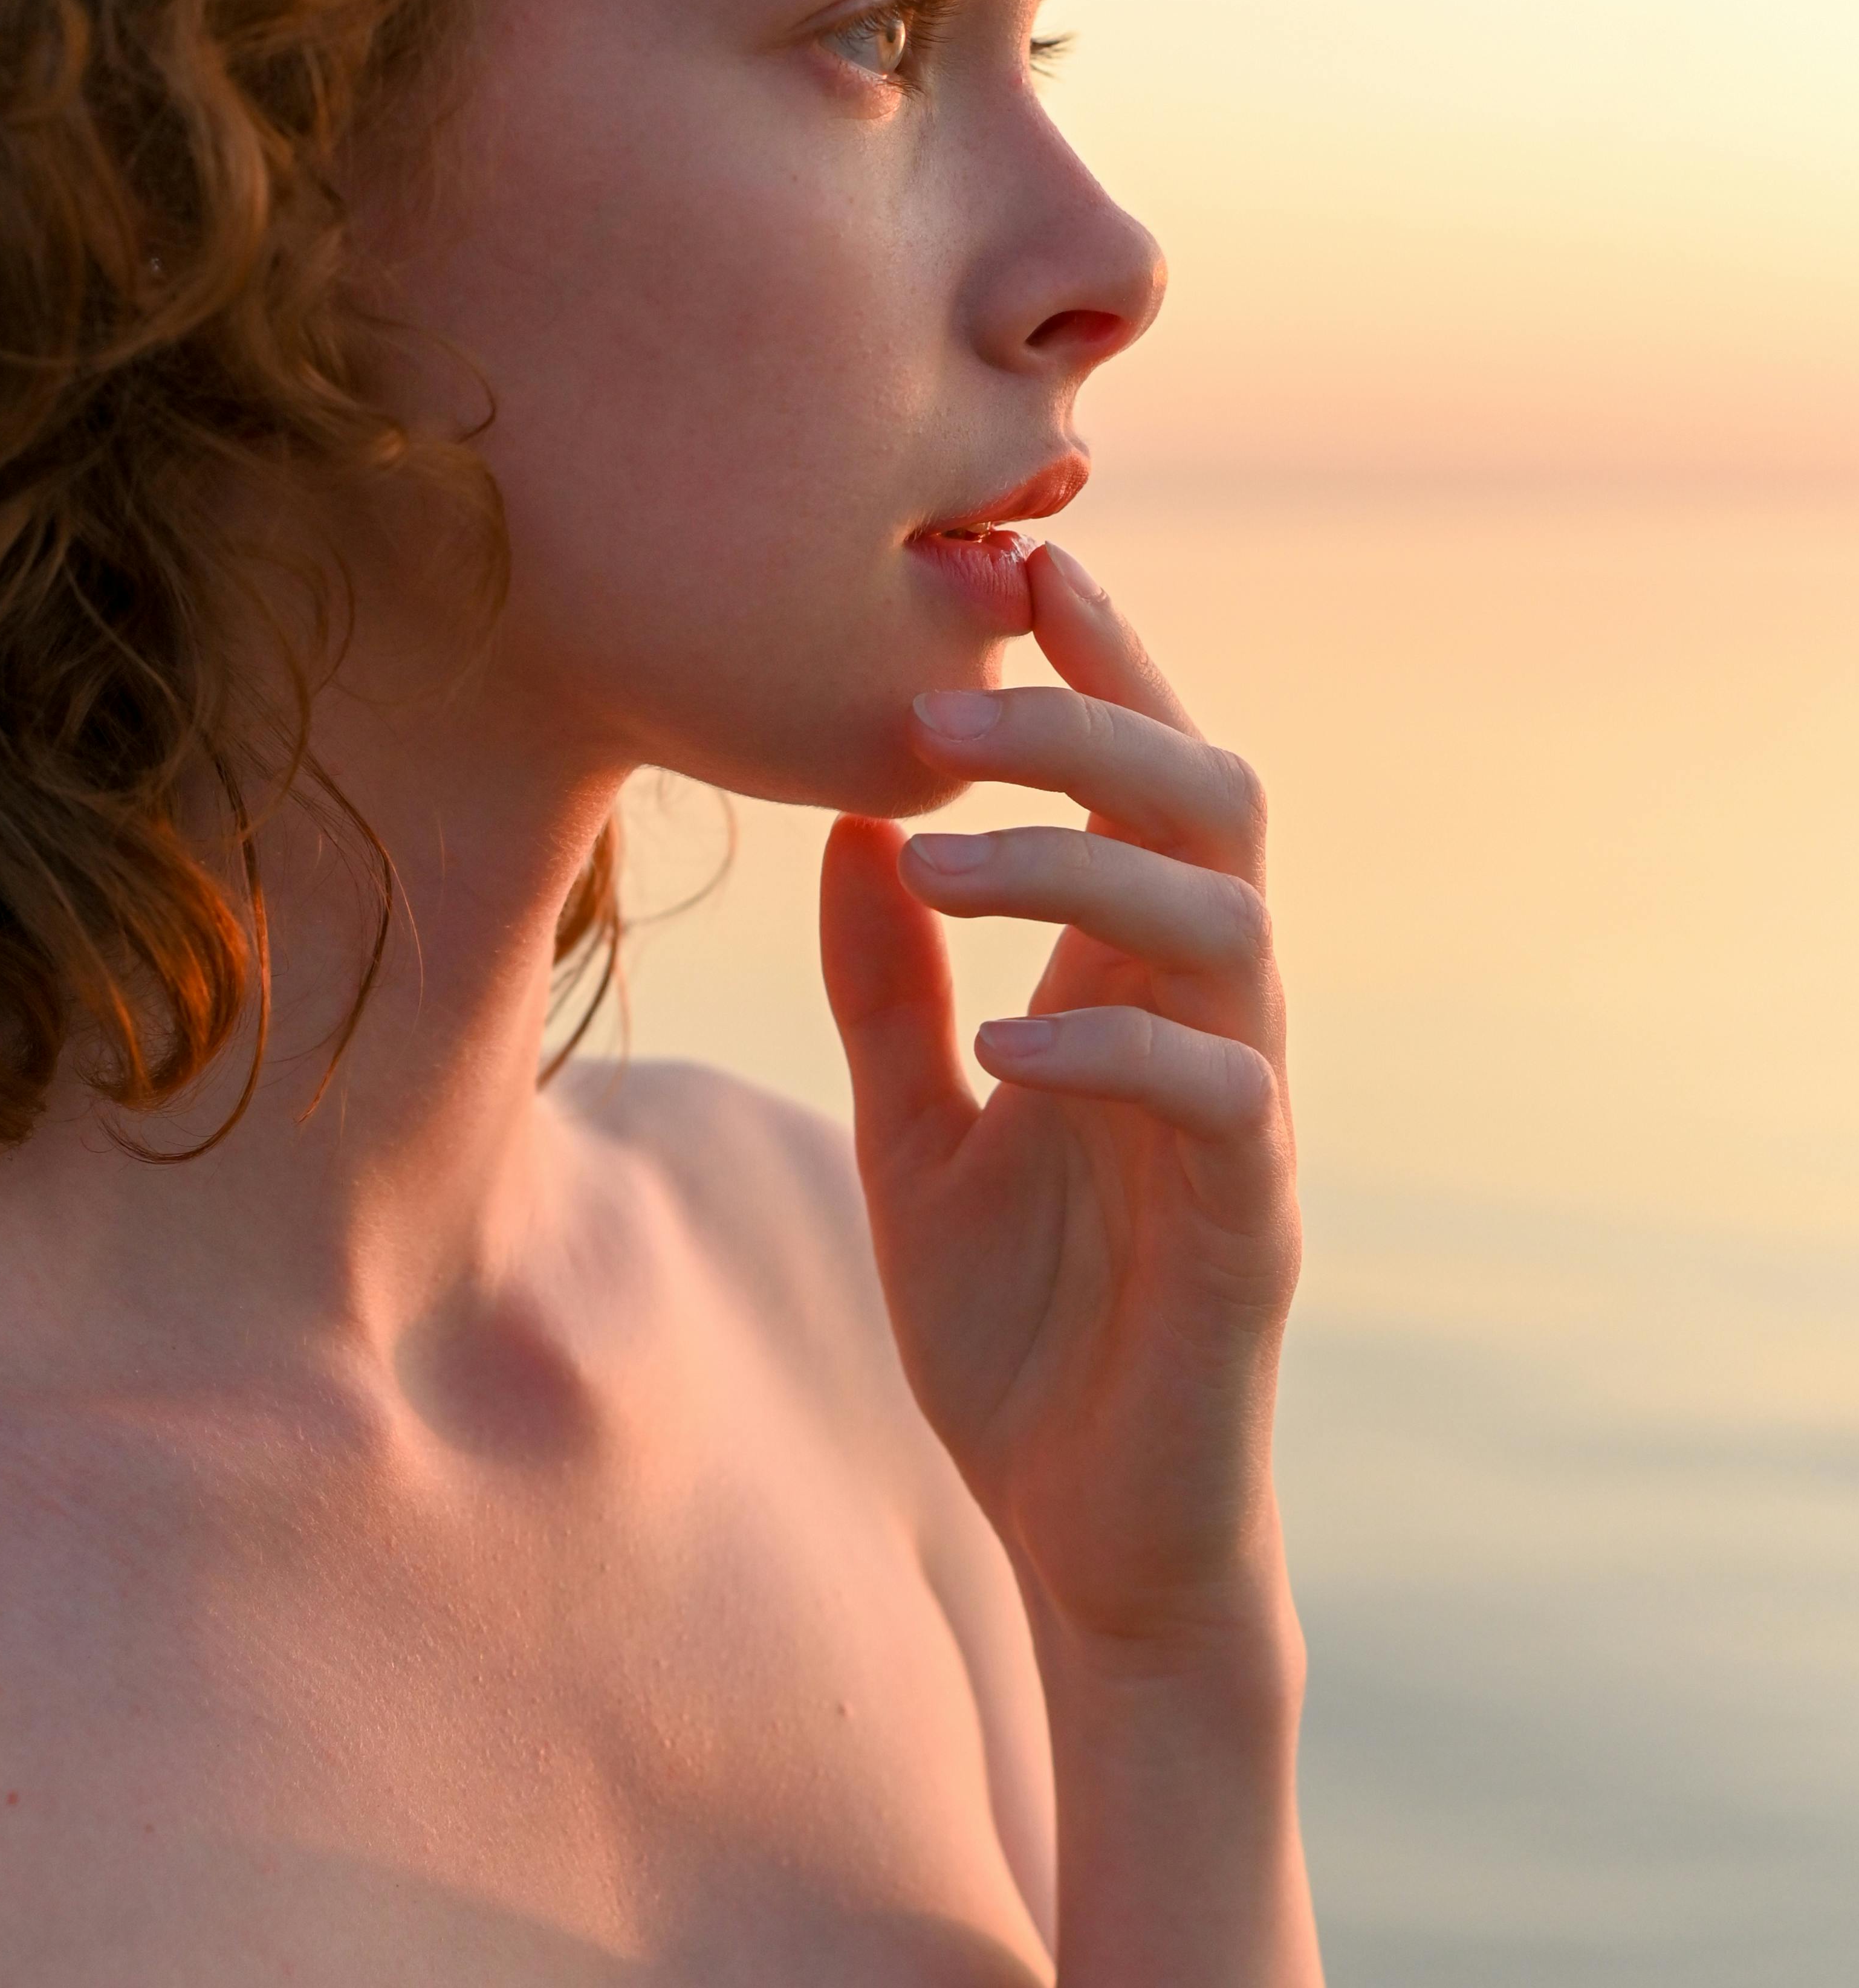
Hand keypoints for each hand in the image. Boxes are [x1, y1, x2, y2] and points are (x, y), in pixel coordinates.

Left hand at [821, 542, 1300, 1652]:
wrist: (1084, 1529)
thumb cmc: (1014, 1325)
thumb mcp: (910, 1129)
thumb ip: (888, 986)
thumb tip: (844, 824)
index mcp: (1129, 978)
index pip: (1143, 780)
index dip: (1101, 666)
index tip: (1020, 562)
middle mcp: (1207, 1015)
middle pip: (1212, 802)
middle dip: (1093, 723)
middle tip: (940, 702)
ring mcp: (1240, 1112)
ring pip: (1224, 919)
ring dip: (1077, 865)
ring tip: (933, 856)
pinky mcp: (1248, 1221)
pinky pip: (1216, 1092)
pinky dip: (1111, 1046)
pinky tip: (1003, 1045)